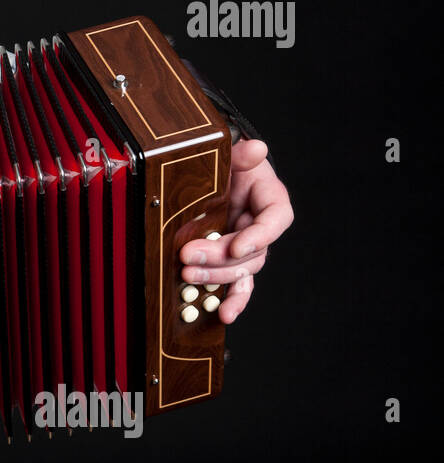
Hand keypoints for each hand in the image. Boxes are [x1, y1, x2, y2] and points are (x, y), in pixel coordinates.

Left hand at [179, 139, 292, 323]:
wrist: (212, 179)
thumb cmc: (225, 167)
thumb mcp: (230, 156)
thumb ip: (241, 155)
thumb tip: (257, 148)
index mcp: (270, 201)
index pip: (275, 220)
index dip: (259, 235)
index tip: (237, 245)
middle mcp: (262, 228)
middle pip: (252, 251)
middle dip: (220, 257)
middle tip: (188, 256)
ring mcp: (248, 248)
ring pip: (243, 271)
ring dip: (217, 277)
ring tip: (188, 276)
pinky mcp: (232, 263)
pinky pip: (237, 285)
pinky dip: (231, 300)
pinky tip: (222, 314)